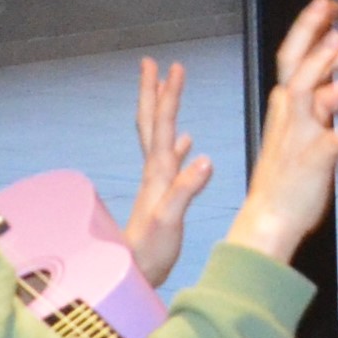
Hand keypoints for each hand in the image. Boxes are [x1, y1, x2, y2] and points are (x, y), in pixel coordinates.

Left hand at [120, 56, 212, 287]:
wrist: (133, 274)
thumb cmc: (148, 253)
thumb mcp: (168, 221)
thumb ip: (184, 190)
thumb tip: (204, 158)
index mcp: (158, 173)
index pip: (162, 125)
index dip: (166, 95)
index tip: (170, 67)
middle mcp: (154, 172)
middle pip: (152, 123)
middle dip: (155, 91)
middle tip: (154, 63)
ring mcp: (157, 183)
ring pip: (159, 137)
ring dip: (164, 111)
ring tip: (167, 91)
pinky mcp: (162, 196)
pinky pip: (170, 160)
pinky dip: (178, 145)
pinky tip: (187, 141)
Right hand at [226, 0, 337, 269]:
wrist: (269, 218)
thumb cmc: (290, 175)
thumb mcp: (303, 131)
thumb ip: (322, 103)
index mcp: (287, 104)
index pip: (295, 54)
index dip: (311, 27)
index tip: (333, 6)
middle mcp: (290, 113)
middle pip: (298, 62)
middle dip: (313, 31)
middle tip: (336, 7)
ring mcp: (300, 136)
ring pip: (309, 93)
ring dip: (326, 68)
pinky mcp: (314, 161)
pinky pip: (336, 142)